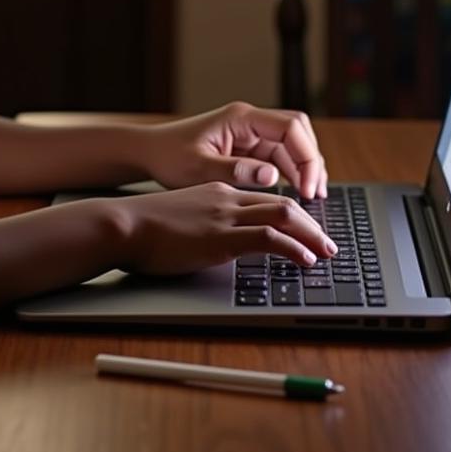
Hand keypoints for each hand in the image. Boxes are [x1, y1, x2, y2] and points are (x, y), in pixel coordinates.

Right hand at [110, 181, 337, 275]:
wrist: (122, 224)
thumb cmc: (141, 227)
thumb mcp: (180, 219)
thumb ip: (202, 225)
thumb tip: (213, 244)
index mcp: (217, 192)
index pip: (265, 199)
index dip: (291, 214)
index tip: (305, 230)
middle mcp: (227, 198)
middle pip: (282, 204)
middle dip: (311, 224)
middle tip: (328, 244)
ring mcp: (225, 216)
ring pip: (284, 216)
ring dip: (312, 235)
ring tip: (326, 253)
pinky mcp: (221, 237)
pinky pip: (269, 238)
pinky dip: (293, 248)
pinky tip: (304, 260)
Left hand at [140, 102, 327, 198]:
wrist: (151, 153)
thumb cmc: (170, 157)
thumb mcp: (200, 168)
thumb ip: (236, 171)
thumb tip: (272, 176)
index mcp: (241, 118)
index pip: (291, 127)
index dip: (305, 156)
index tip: (306, 187)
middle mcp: (250, 121)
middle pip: (298, 133)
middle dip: (311, 161)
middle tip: (315, 194)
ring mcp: (250, 133)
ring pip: (292, 145)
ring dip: (304, 168)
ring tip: (312, 197)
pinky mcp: (248, 147)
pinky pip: (279, 156)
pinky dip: (291, 173)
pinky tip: (296, 192)